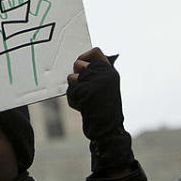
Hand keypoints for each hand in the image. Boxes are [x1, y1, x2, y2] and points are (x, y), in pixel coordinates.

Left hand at [67, 48, 133, 176]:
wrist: (108, 129)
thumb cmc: (105, 109)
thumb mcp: (106, 87)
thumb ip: (96, 74)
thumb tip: (80, 62)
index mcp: (110, 71)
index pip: (95, 52)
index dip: (85, 56)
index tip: (83, 65)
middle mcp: (104, 73)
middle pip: (78, 63)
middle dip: (76, 76)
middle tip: (85, 89)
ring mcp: (94, 81)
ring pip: (71, 77)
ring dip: (74, 89)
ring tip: (86, 100)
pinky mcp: (85, 90)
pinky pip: (70, 91)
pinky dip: (73, 100)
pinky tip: (83, 107)